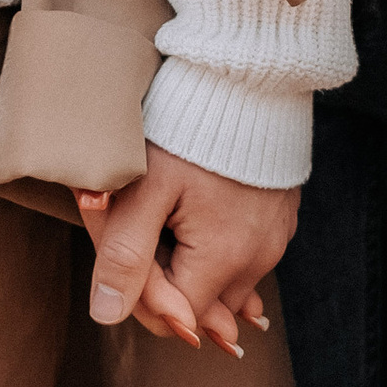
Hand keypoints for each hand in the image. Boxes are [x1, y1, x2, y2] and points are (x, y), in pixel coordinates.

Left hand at [75, 145, 301, 359]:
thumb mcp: (146, 187)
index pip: (173, 316)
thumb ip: (125, 254)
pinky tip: (191, 215)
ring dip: (185, 259)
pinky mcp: (278, 216)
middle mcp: (260, 259)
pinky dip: (213, 244)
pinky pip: (241, 251)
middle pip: (197, 299)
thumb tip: (107, 314)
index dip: (136, 291)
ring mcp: (274, 238)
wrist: (247, 71)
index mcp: (226, 259)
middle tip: (131, 221)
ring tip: (159, 213)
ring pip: (218, 277)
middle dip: (159, 273)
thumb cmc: (189, 126)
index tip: (116, 245)